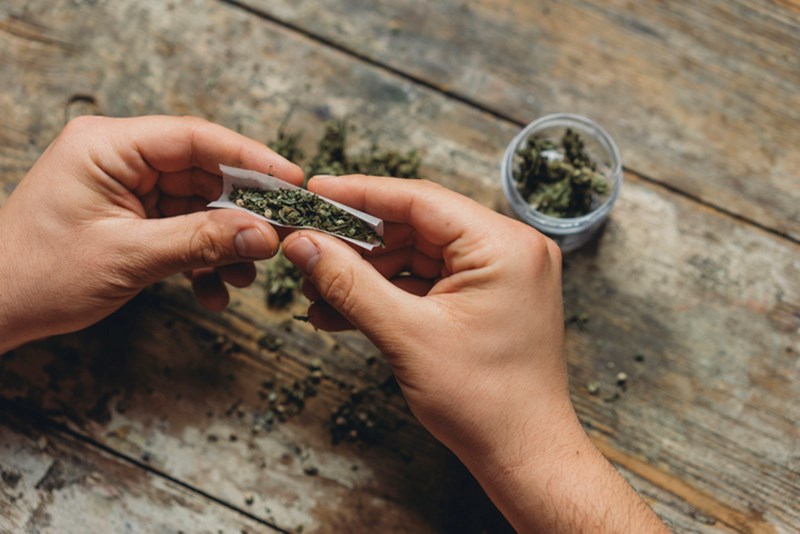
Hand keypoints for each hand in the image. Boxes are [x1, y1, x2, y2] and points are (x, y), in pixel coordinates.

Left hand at [0, 116, 302, 352]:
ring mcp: (128, 189)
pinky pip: (184, 229)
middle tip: (278, 236)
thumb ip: (200, 241)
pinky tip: (215, 289)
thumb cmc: (37, 274)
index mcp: (108, 146)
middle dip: (242, 210)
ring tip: (245, 274)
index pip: (194, 138)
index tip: (291, 180)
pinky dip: (204, 258)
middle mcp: (120, 159)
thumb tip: (262, 234)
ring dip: (226, 241)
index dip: (249, 158)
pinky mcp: (133, 217)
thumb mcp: (129, 256)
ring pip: (199, 205)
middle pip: (203, 172)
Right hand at [282, 175, 666, 531]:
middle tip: (308, 251)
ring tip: (317, 291)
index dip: (360, 194)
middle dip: (358, 243)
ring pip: (416, 256)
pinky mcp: (484, 299)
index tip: (314, 192)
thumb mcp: (407, 336)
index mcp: (503, 245)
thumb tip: (304, 245)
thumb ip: (350, 284)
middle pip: (416, 226)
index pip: (420, 200)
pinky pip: (426, 282)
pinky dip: (387, 294)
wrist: (523, 455)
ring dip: (366, 274)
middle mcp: (506, 250)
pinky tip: (341, 310)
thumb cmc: (486, 403)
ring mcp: (497, 275)